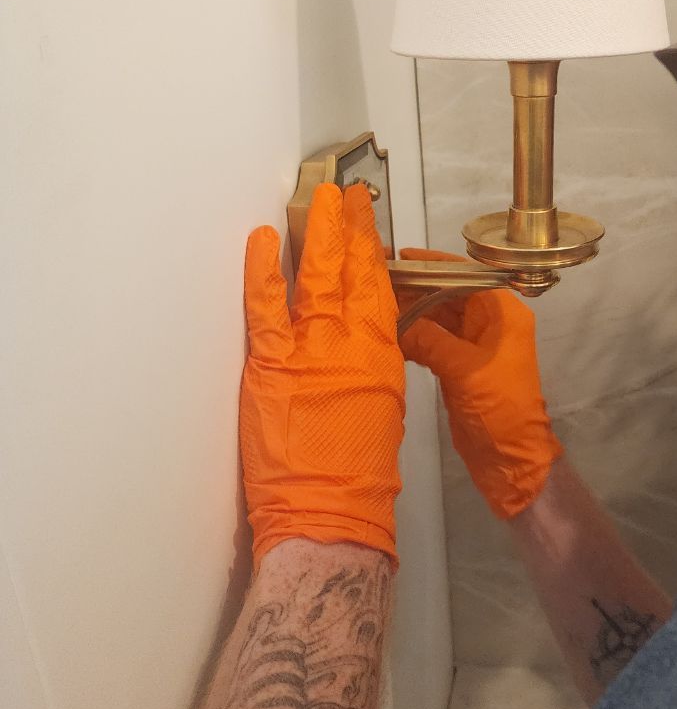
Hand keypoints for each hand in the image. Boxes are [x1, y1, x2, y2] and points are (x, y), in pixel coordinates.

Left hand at [240, 183, 404, 571]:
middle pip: (350, 272)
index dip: (371, 249)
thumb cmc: (360, 476)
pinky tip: (262, 240)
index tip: (367, 219)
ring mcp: (312, 349)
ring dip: (316, 235)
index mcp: (381, 354)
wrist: (331, 512)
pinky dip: (263, 270)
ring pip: (316, 278)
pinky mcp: (272, 364)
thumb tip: (358, 338)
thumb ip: (370, 365)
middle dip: (347, 229)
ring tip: (315, 200)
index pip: (377, 286)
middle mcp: (352, 342)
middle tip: (344, 196)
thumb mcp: (382, 408)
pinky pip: (265, 306)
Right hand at [399, 252, 562, 518]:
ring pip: (439, 319)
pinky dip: (413, 338)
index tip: (401, 257)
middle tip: (377, 281)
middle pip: (449, 295)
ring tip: (375, 303)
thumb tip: (394, 318)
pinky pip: (434, 342)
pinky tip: (387, 334)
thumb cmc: (499, 408)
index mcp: (503, 314)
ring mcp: (475, 346)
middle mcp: (491, 324)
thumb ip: (429, 338)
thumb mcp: (464, 368)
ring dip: (411, 313)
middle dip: (416, 289)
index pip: (466, 276)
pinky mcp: (460, 367)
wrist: (511, 460)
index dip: (434, 266)